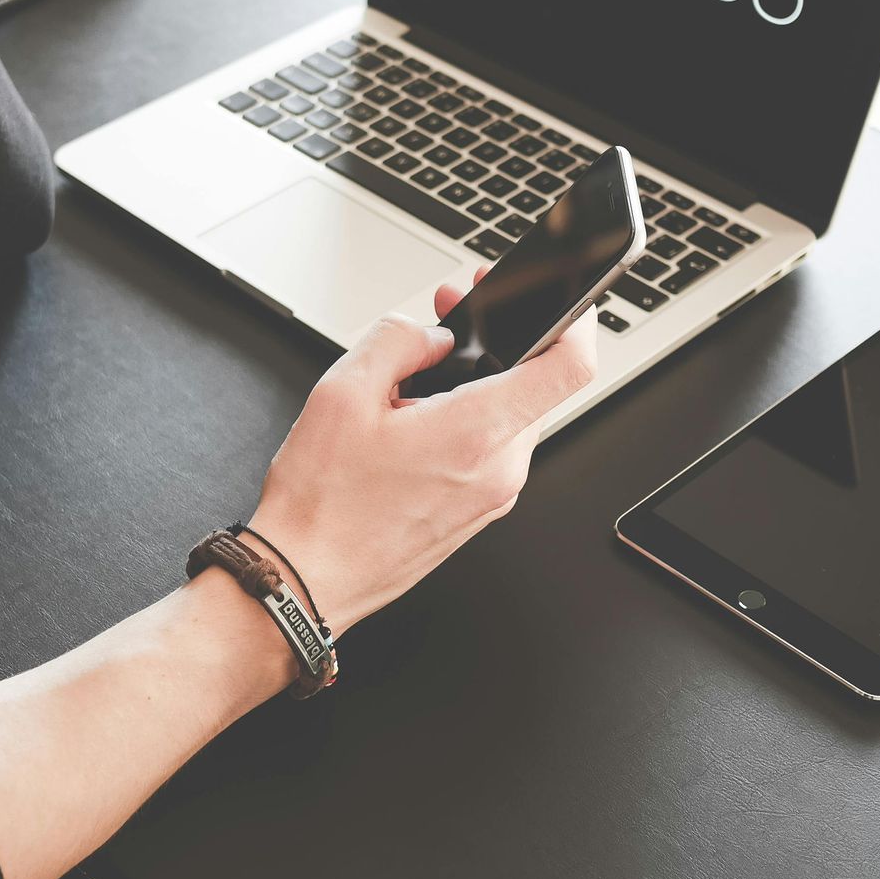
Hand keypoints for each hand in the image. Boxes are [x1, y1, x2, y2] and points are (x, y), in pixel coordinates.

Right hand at [249, 269, 597, 630]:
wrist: (305, 579)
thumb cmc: (321, 504)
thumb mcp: (342, 392)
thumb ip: (397, 340)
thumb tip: (432, 335)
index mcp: (476, 434)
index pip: (569, 367)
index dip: (574, 319)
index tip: (559, 299)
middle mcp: (499, 470)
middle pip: (535, 385)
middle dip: (496, 342)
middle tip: (448, 317)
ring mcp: (492, 497)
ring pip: (510, 416)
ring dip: (476, 383)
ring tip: (412, 380)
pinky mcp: (477, 512)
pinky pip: (491, 450)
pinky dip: (466, 421)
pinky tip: (414, 420)